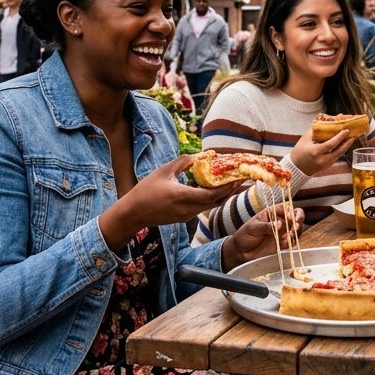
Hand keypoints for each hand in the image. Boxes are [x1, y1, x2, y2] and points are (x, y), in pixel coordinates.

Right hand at [98, 155, 240, 251]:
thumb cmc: (145, 191)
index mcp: (183, 196)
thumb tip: (197, 157)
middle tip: (242, 180)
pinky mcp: (183, 218)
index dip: (227, 187)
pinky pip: (202, 208)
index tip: (238, 178)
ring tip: (232, 183)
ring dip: (222, 195)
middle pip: (216, 202)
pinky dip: (211, 199)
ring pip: (210, 206)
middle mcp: (187, 209)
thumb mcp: (163, 171)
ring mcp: (186, 215)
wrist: (133, 214)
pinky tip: (214, 189)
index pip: (212, 194)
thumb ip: (182, 163)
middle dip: (230, 191)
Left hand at [222, 204, 304, 268]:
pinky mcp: (282, 243)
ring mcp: (281, 232)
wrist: (240, 252)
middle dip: (298, 220)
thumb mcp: (253, 228)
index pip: (285, 207)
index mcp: (271, 213)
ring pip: (296, 229)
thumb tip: (280, 224)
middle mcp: (279, 221)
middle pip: (295, 216)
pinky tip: (286, 243)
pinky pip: (291, 241)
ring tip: (290, 235)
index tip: (290, 218)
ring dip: (296, 231)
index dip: (290, 211)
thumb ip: (267, 226)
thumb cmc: (244, 235)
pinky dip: (291, 242)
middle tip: (295, 226)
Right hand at [291, 130, 357, 175]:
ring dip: (346, 146)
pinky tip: (344, 144)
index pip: (331, 144)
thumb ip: (316, 129)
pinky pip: (336, 157)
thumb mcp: (305, 138)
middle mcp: (322, 160)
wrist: (296, 168)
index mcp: (315, 152)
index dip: (340, 137)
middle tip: (353, 135)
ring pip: (339, 155)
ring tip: (351, 138)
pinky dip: (341, 150)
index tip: (346, 130)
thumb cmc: (299, 151)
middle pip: (339, 151)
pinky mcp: (327, 166)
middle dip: (347, 143)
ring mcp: (326, 165)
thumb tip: (325, 119)